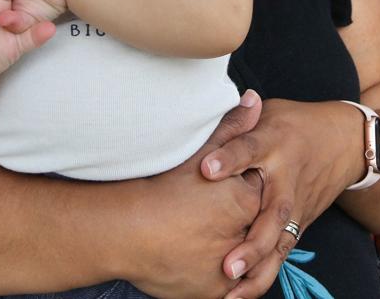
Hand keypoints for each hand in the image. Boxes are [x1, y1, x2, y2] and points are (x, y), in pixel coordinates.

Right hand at [125, 91, 264, 298]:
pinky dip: (214, 274)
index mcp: (246, 202)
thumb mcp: (200, 151)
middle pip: (251, 227)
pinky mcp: (213, 292)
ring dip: (229, 250)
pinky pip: (226, 286)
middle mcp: (244, 237)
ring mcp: (229, 268)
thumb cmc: (160, 188)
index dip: (239, 189)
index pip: (256, 193)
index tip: (219, 189)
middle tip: (206, 216)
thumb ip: (232, 126)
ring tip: (202, 238)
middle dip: (236, 222)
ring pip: (240, 259)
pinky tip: (197, 259)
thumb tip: (254, 100)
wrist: (122, 230)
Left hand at [200, 99, 357, 298]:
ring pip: (280, 242)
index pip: (250, 150)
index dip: (229, 158)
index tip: (206, 170)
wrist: (345, 143)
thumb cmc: (296, 124)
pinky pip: (282, 253)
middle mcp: (286, 179)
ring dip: (257, 268)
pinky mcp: (299, 224)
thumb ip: (237, 120)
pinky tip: (239, 296)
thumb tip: (205, 111)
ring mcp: (296, 206)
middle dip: (252, 240)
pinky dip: (263, 276)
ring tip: (231, 292)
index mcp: (275, 143)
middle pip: (273, 211)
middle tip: (227, 263)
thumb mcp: (269, 113)